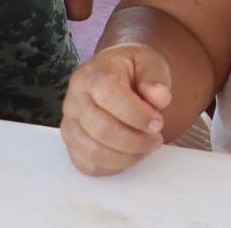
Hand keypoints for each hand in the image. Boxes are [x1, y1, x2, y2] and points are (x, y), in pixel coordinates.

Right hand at [60, 44, 172, 175]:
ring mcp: (70, 124)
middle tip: (156, 139)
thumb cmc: (134, 71)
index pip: (108, 95)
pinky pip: (89, 165)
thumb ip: (155, 78)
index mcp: (91, 74)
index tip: (157, 123)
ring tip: (147, 146)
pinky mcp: (72, 144)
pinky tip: (132, 154)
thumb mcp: (150, 63)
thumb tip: (159, 96)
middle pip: (101, 128)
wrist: (121, 78)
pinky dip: (114, 166)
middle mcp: (74, 99)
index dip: (135, 114)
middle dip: (135, 140)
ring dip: (127, 156)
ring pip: (94, 151)